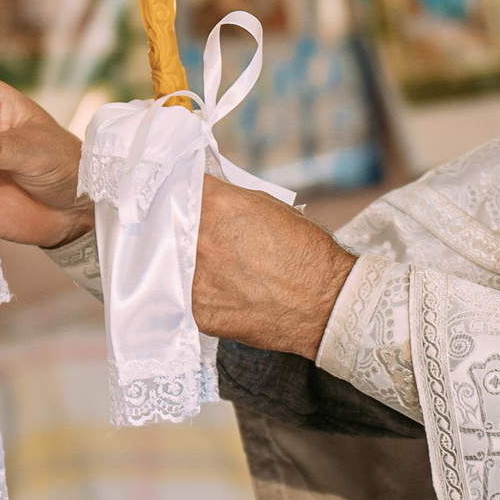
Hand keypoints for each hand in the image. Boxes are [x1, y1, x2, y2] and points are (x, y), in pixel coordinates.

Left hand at [191, 176, 356, 356]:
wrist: (328, 303)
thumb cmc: (306, 252)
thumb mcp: (269, 207)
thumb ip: (229, 200)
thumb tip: (205, 197)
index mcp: (217, 205)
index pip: (180, 188)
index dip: (182, 193)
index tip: (182, 199)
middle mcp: (201, 239)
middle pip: (171, 226)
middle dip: (182, 228)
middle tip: (200, 237)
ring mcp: (197, 278)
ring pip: (176, 263)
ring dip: (187, 263)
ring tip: (215, 268)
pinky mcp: (200, 311)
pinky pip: (188, 296)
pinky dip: (202, 294)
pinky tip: (223, 293)